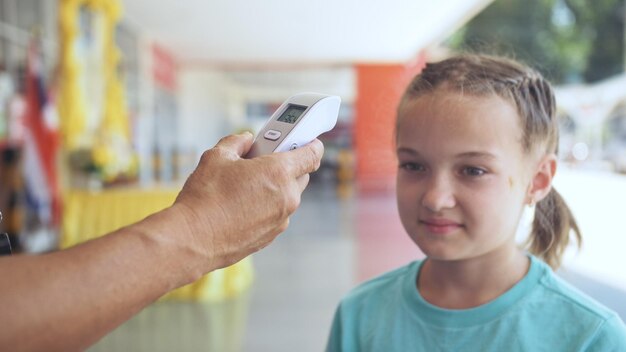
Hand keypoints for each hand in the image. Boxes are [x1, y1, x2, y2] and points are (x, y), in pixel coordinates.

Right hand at [171, 132, 323, 273]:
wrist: (192, 239)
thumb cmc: (205, 197)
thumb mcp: (217, 157)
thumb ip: (237, 143)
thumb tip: (245, 140)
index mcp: (279, 172)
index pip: (312, 154)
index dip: (311, 144)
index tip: (306, 141)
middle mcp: (287, 197)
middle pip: (301, 175)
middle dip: (288, 166)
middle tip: (263, 160)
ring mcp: (281, 219)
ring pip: (288, 197)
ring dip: (275, 188)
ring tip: (246, 185)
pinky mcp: (271, 236)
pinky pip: (276, 214)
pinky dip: (266, 207)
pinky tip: (242, 205)